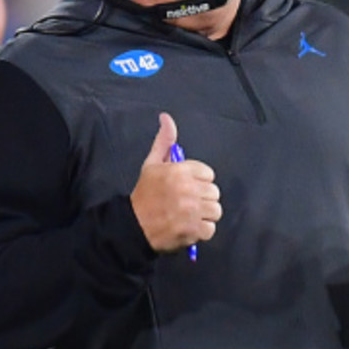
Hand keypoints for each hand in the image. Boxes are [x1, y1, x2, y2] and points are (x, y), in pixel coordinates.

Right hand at [130, 112, 221, 252]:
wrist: (133, 225)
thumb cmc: (144, 195)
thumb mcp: (152, 164)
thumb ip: (164, 141)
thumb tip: (167, 118)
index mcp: (180, 171)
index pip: (208, 174)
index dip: (197, 181)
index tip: (185, 187)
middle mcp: (188, 189)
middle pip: (214, 192)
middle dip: (202, 198)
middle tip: (186, 202)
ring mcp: (192, 211)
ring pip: (215, 210)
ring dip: (204, 215)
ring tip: (189, 215)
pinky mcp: (193, 230)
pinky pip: (211, 229)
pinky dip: (201, 230)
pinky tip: (189, 226)